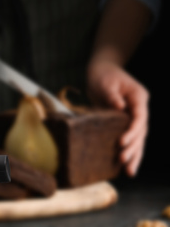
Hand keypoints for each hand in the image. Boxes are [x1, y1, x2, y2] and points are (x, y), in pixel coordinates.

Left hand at [87, 60, 149, 176]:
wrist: (102, 72)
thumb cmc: (103, 75)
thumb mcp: (105, 82)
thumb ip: (112, 94)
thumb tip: (119, 107)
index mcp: (138, 97)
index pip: (140, 117)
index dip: (133, 131)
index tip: (122, 142)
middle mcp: (140, 108)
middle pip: (141, 131)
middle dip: (133, 147)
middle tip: (123, 160)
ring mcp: (135, 116)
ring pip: (139, 138)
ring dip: (135, 154)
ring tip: (129, 172)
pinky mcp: (126, 122)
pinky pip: (130, 138)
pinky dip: (130, 151)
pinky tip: (126, 165)